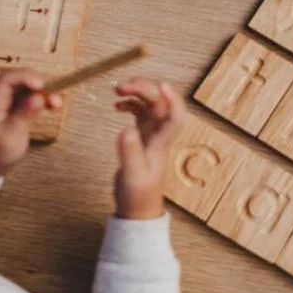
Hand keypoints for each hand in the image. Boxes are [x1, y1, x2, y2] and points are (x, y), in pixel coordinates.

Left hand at [0, 69, 62, 182]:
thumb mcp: (11, 136)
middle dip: (39, 85)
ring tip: (57, 104)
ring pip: (28, 86)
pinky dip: (43, 98)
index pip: (7, 79)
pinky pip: (31, 95)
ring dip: (44, 92)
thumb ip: (24, 115)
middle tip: (55, 99)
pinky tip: (53, 106)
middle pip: (19, 79)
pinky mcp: (16, 105)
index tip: (42, 86)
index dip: (26, 77)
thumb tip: (38, 97)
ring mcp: (7, 101)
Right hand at [114, 77, 185, 219]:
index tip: (160, 85)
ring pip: (150, 104)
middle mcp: (160, 134)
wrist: (138, 208)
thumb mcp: (132, 176)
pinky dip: (130, 103)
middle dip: (145, 88)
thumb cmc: (138, 195)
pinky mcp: (142, 136)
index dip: (172, 98)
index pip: (175, 116)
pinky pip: (140, 112)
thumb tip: (126, 130)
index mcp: (161, 143)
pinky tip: (117, 104)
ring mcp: (152, 133)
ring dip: (137, 92)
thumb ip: (130, 153)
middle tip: (121, 85)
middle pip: (160, 103)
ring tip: (117, 89)